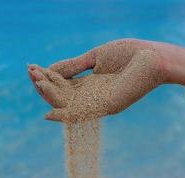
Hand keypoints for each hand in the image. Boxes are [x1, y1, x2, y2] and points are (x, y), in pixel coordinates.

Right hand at [28, 39, 167, 121]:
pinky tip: (48, 113)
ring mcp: (98, 102)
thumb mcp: (95, 57)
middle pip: (61, 95)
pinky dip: (64, 116)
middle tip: (31, 72)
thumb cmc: (128, 54)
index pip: (61, 84)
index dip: (46, 77)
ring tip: (36, 81)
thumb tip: (50, 70)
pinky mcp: (106, 107)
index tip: (32, 67)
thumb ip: (73, 66)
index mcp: (89, 83)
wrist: (153, 58)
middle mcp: (91, 95)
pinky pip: (81, 114)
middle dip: (44, 84)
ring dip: (50, 95)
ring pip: (67, 104)